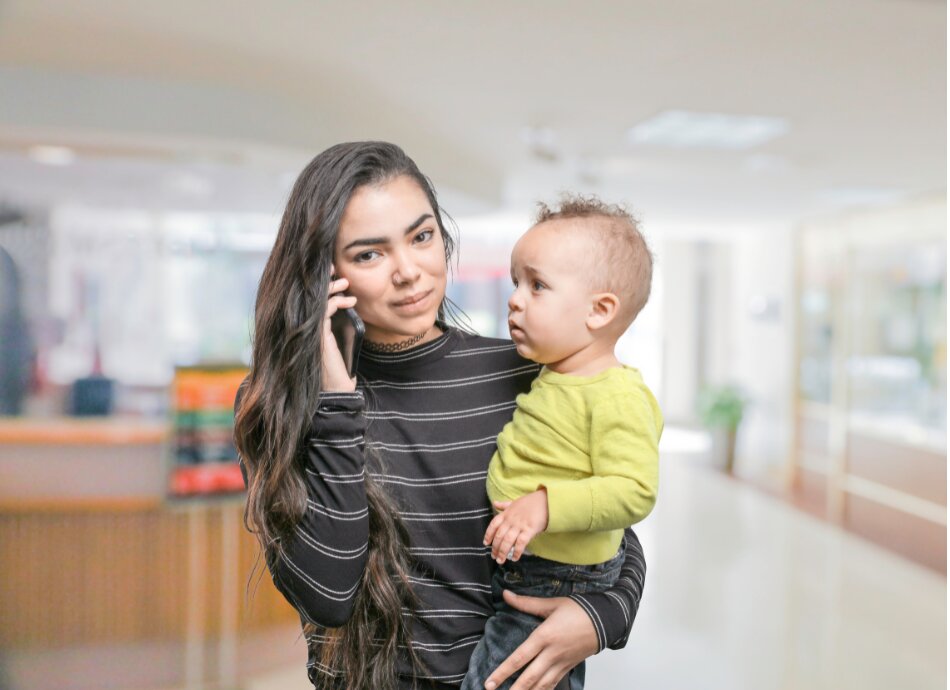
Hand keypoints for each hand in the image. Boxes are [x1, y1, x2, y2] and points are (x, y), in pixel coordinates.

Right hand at [321, 267, 357, 391]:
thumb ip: (336, 328)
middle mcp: (305, 329)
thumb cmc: (339, 371)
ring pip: (317, 301)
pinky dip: (336, 301)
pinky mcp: (317, 335)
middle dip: (324, 281)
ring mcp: (309, 331)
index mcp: (309, 329)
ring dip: (332, 288)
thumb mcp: (339, 344)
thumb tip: (345, 308)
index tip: (335, 277)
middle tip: (336, 270)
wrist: (337, 391)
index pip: (310, 301)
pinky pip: (325, 310)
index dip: (321, 286)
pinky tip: (348, 302)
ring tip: (346, 284)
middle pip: (310, 297)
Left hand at [483, 489, 547, 563]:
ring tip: (500, 560)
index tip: (485, 543)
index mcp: (506, 513)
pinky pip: (521, 542)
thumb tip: (494, 503)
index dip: (488, 535)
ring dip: (502, 552)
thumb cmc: (531, 501)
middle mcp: (511, 520)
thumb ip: (504, 505)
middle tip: (493, 556)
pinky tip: (515, 558)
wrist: (546, 501)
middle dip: (495, 548)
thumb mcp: (515, 502)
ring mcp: (519, 525)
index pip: (493, 525)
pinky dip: (517, 551)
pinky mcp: (529, 530)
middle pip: (499, 535)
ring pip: (507, 540)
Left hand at [485, 590, 598, 689]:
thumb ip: (526, 603)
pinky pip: (553, 684)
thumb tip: (506, 594)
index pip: (519, 658)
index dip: (503, 672)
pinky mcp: (568, 668)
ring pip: (541, 685)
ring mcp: (561, 663)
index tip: (490, 682)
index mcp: (545, 636)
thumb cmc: (578, 610)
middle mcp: (552, 654)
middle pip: (529, 678)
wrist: (605, 620)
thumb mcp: (551, 604)